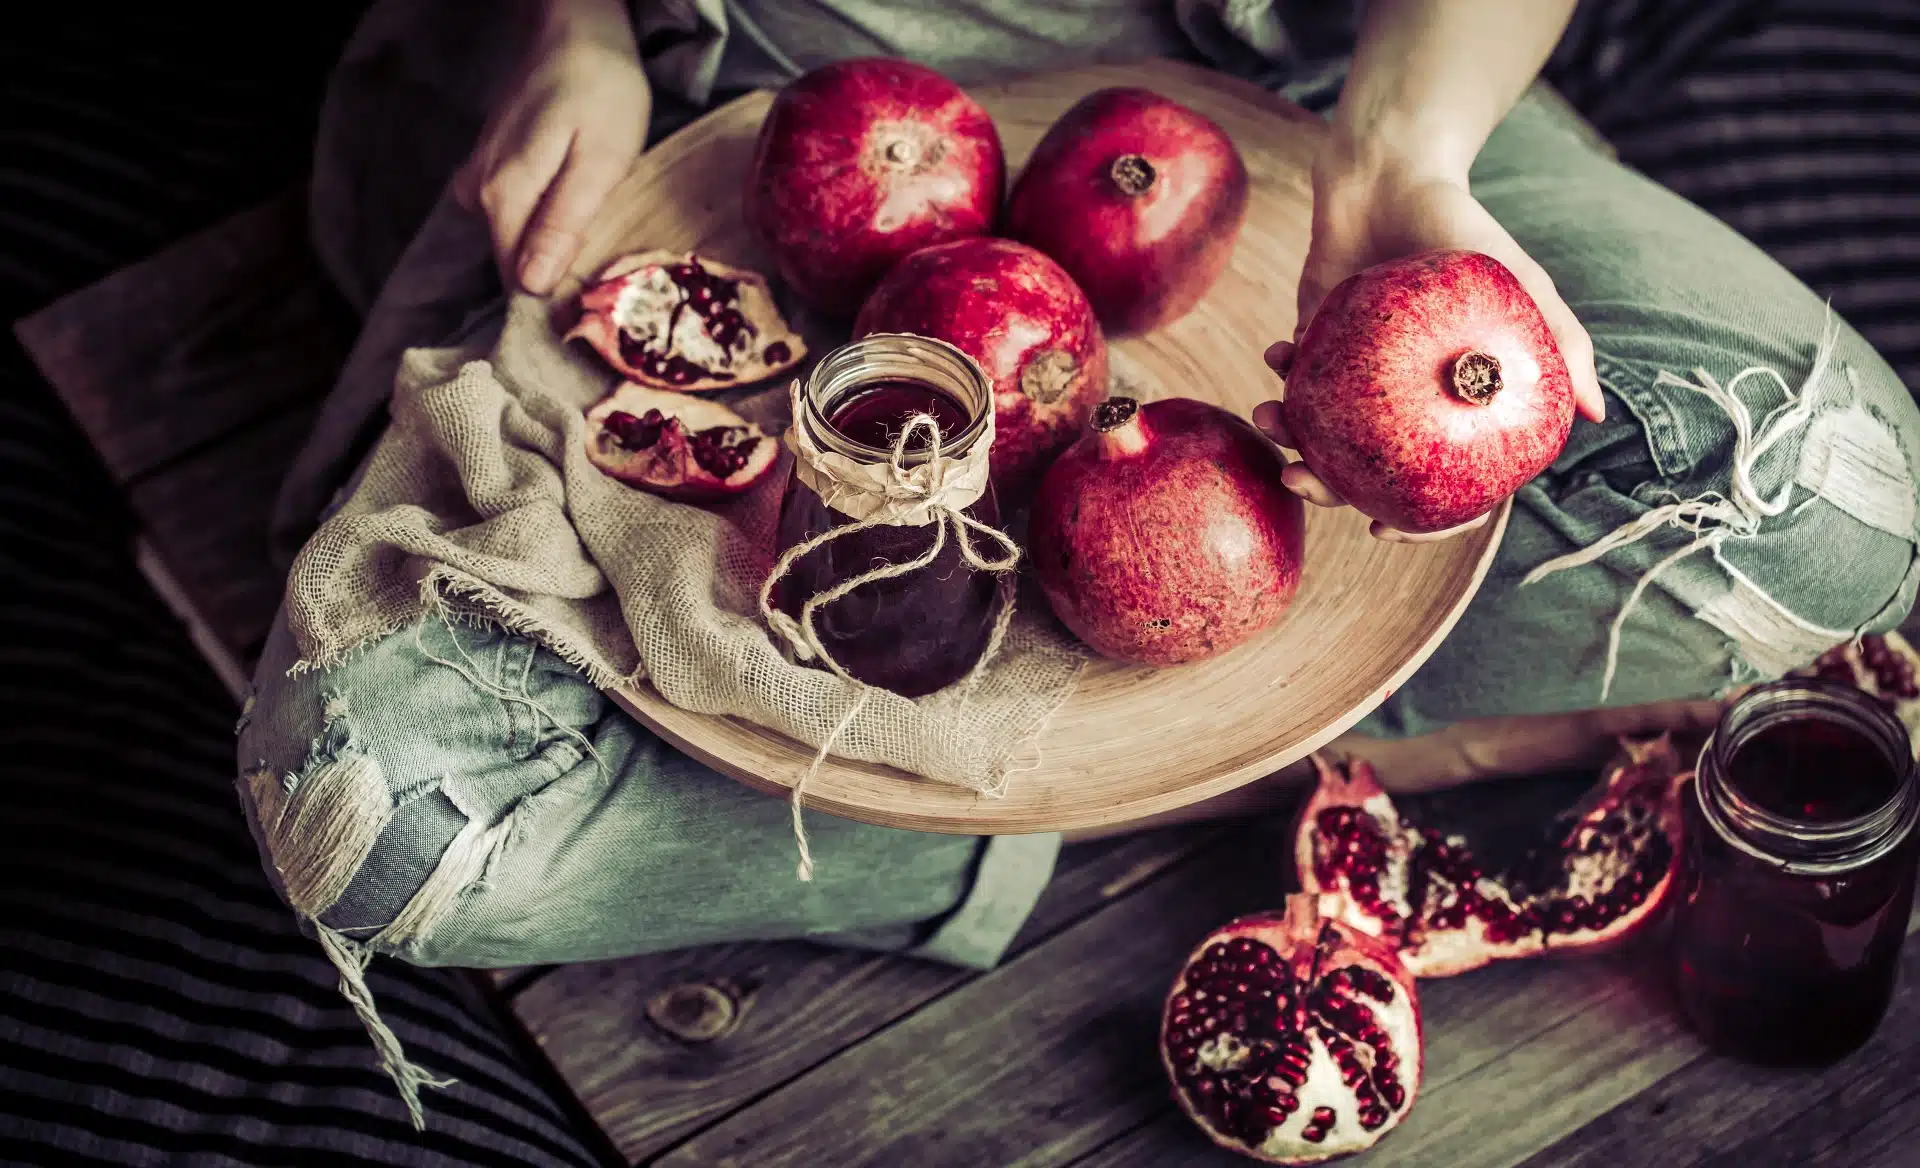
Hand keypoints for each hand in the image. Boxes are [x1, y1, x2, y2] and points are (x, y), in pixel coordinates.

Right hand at [454, 3, 649, 295]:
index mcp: (503, 197)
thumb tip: (530, 285)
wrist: (574, 28)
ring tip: (590, 229)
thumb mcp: (600, 161)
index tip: (593, 298)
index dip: (554, 295)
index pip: (515, 279)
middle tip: (601, 260)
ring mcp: (478, 175)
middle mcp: (477, 192)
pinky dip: (537, 219)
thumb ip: (562, 223)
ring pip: (510, 236)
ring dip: (546, 244)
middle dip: (553, 270)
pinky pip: (509, 212)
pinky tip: (566, 205)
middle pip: (511, 260)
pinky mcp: (488, 164)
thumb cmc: (600, 90)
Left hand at [1252, 142, 1604, 542]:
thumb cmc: (1464, 226)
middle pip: (1369, 473)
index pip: (1446, 486)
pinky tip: (1277, 358)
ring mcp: (1361, 378)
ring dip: (1288, 434)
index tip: (1381, 530)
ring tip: (1268, 414)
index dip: (1420, 523)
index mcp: (1456, 404)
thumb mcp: (1518, 280)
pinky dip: (1282, 377)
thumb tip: (1594, 415)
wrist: (1394, 173)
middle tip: (1298, 478)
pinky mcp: (1317, 345)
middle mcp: (1408, 401)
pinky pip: (1295, 380)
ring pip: (1322, 435)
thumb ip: (1558, 339)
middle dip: (1326, 487)